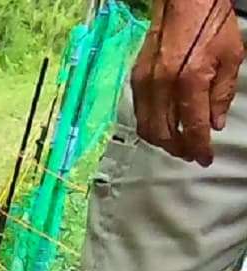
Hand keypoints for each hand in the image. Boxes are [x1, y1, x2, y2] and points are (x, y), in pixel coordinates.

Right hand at [132, 0, 243, 165]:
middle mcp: (162, 85)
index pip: (191, 127)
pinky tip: (163, 126)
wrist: (184, 1)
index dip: (198, 147)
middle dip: (178, 149)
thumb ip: (222, 94)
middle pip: (164, 133)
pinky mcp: (135, 78)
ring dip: (162, 141)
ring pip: (146, 127)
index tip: (204, 158)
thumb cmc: (210, 22)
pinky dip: (151, 126)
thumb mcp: (231, 57)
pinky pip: (139, 113)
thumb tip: (214, 122)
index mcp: (189, 80)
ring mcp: (145, 82)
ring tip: (177, 144)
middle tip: (191, 153)